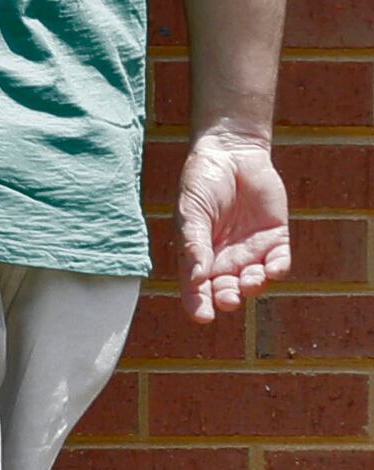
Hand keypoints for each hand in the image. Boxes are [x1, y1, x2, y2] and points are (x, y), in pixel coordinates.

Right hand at [179, 126, 289, 323]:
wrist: (232, 153)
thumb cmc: (201, 182)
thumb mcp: (191, 213)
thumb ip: (193, 244)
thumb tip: (195, 277)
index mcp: (198, 255)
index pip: (196, 288)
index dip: (198, 304)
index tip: (203, 316)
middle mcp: (224, 258)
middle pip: (226, 289)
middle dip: (227, 297)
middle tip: (228, 297)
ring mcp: (250, 250)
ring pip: (254, 281)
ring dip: (252, 286)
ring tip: (249, 280)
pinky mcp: (275, 238)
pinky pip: (279, 262)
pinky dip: (278, 269)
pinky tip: (273, 269)